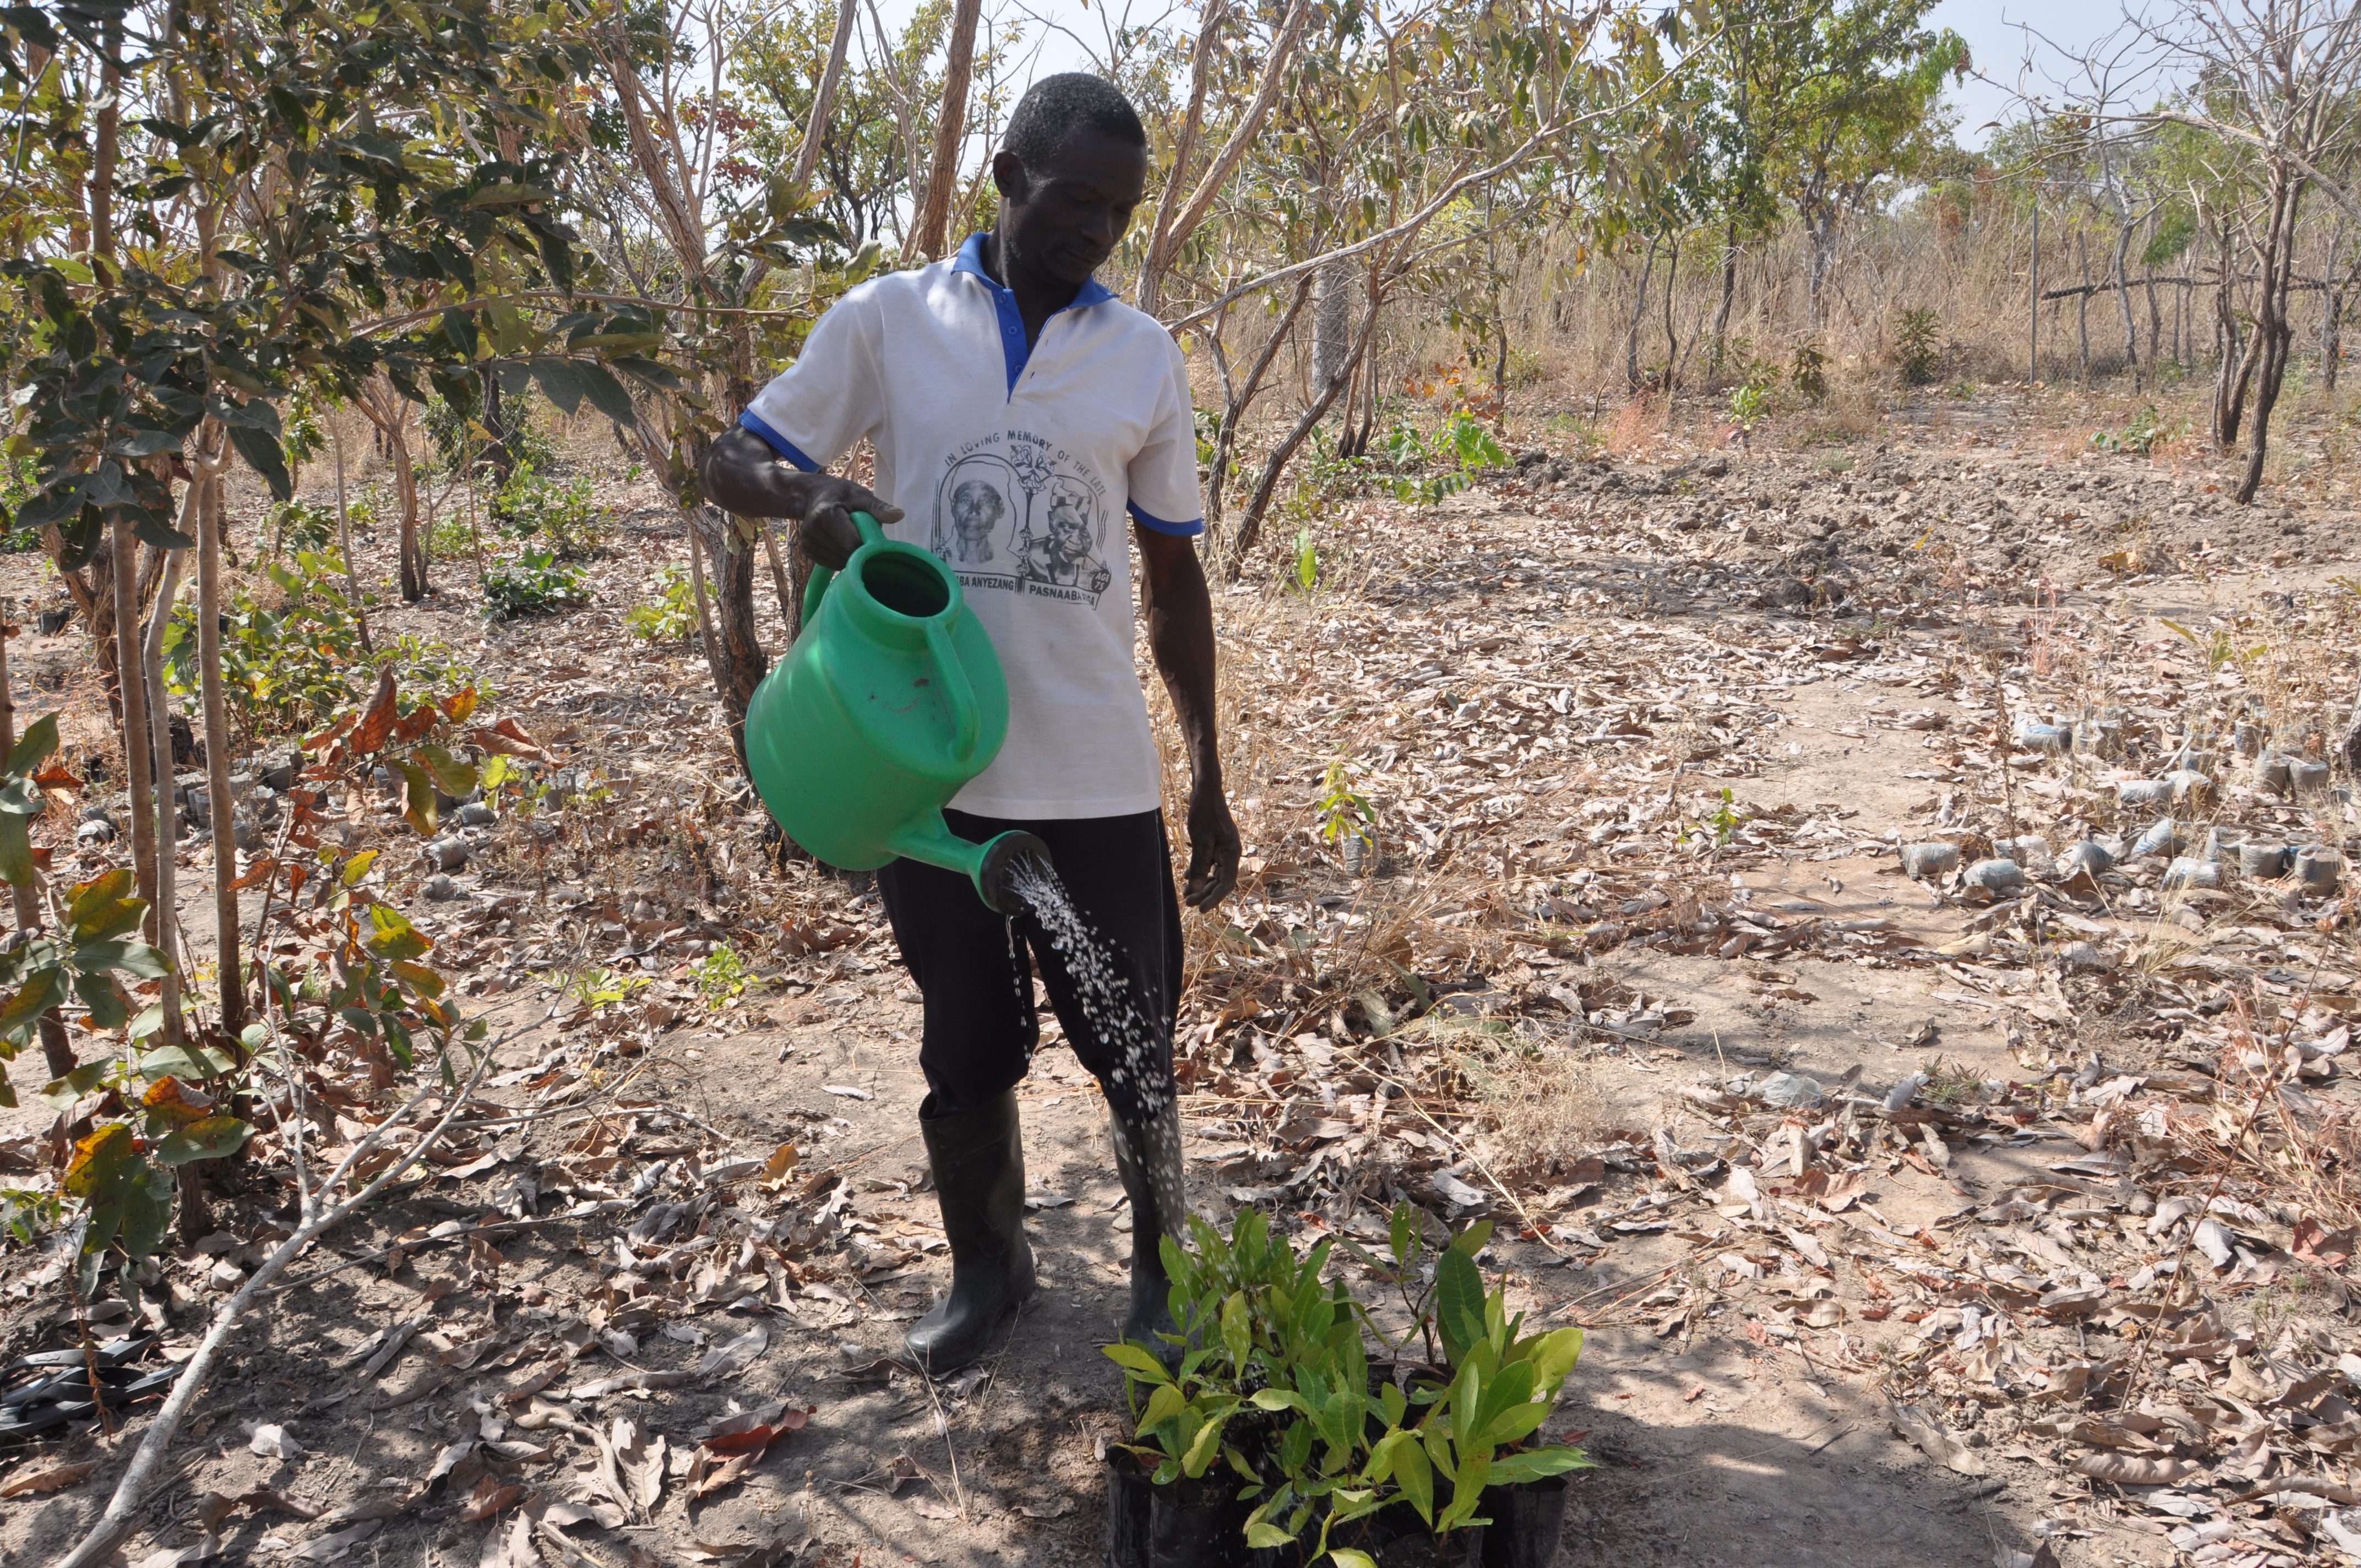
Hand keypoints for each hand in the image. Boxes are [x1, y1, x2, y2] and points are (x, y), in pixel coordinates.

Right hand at [783, 470, 901, 570]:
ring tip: (850, 537)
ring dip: (851, 556)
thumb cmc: (840, 494)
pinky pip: (832, 564)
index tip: (874, 537)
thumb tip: (900, 515)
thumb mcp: (860, 495)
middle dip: (860, 550)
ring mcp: (808, 543)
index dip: (867, 544)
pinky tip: (842, 544)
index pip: (853, 543)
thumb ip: (878, 507)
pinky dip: (842, 558)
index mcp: (826, 514)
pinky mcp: (807, 551)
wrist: (813, 495)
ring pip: (840, 563)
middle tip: (862, 535)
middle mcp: (812, 531)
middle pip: (847, 554)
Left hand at [1182, 781, 1240, 911]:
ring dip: (1200, 884)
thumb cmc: (1205, 812)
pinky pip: (1209, 864)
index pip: (1226, 884)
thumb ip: (1198, 866)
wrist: (1205, 791)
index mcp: (1232, 853)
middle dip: (1204, 893)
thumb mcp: (1200, 841)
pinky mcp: (1215, 844)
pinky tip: (1185, 877)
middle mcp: (1231, 853)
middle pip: (1219, 881)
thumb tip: (1193, 890)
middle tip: (1186, 903)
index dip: (1213, 899)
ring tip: (1184, 893)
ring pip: (1213, 874)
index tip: (1200, 910)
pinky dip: (1198, 872)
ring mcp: (1223, 849)